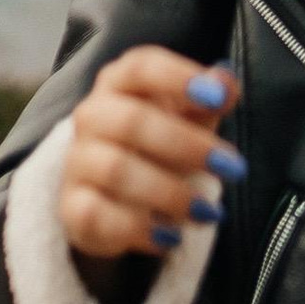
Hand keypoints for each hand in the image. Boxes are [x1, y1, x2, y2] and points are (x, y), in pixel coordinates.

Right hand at [58, 47, 241, 261]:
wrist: (116, 195)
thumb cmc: (163, 140)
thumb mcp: (193, 115)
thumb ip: (211, 95)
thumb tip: (226, 81)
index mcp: (120, 82)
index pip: (141, 67)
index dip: (178, 78)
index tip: (218, 100)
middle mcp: (91, 115)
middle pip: (132, 121)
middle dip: (188, 145)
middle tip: (233, 168)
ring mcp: (76, 161)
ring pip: (116, 171)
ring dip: (170, 192)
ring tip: (208, 212)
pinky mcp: (71, 207)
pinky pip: (98, 215)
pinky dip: (139, 228)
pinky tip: (171, 237)